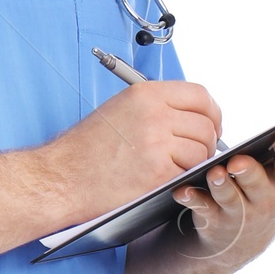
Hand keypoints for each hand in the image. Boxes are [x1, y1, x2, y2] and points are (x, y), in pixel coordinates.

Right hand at [44, 77, 224, 222]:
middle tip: (196, 153)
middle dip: (207, 142)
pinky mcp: (157, 173)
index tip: (212, 124)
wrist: (62, 178)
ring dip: (194, 163)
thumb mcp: (120, 109)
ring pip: (201, 151)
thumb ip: (157, 106)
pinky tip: (164, 179)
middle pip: (206, 125)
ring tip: (175, 167)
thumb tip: (192, 115)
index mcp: (145, 94)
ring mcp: (157, 144)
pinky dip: (181, 178)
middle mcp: (154, 114)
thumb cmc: (86, 149)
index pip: (199, 95)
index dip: (212, 112)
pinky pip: (188, 173)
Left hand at [171, 113, 274, 271]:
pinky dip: (193, 200)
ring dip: (222, 186)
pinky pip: (202, 210)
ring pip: (231, 199)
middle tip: (240, 162)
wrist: (242, 241)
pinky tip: (183, 190)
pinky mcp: (214, 221)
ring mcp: (241, 214)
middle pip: (262, 186)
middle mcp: (269, 201)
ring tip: (214, 173)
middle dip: (253, 174)